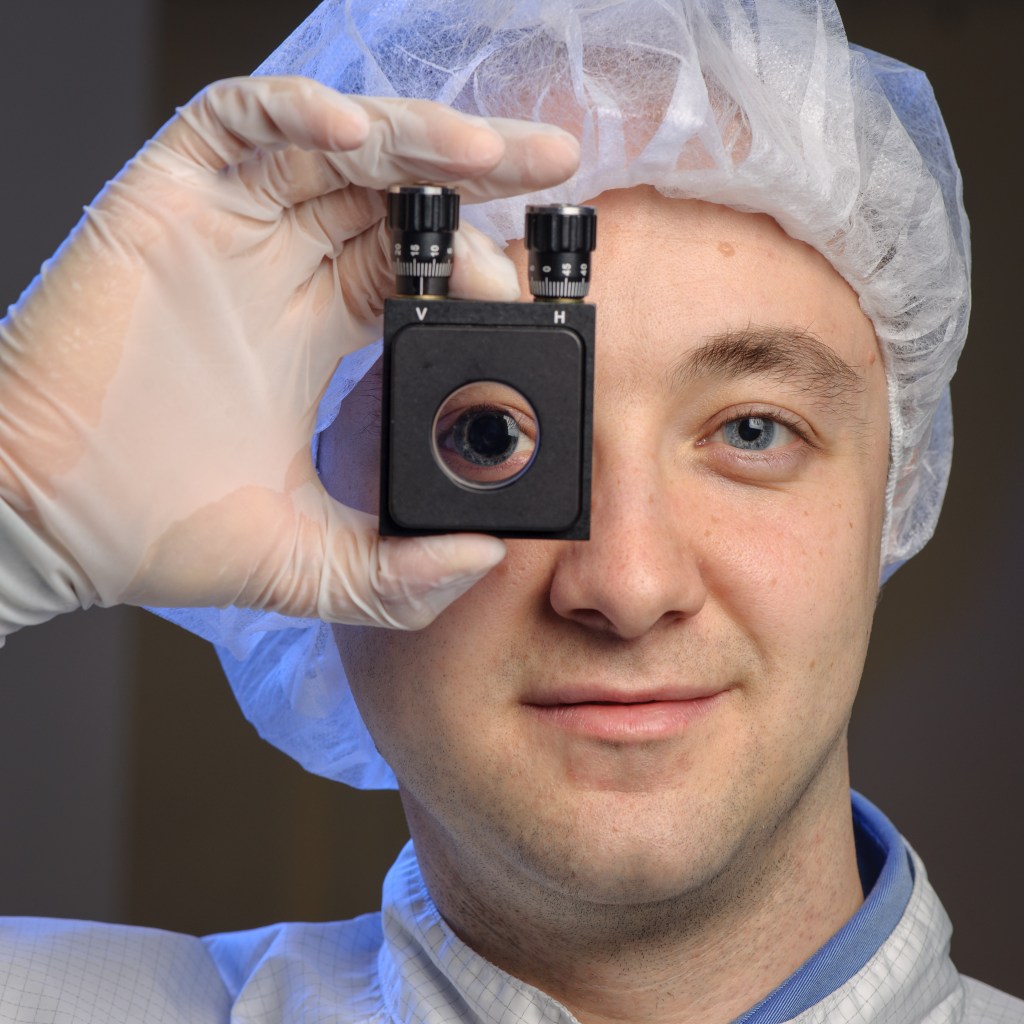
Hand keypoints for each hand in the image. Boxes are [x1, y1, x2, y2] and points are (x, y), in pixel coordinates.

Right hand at [0, 76, 578, 636]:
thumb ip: (396, 574)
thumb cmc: (156, 532)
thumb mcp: (307, 562)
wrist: (44, 523)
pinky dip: (296, 115)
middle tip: (555, 165)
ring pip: (333, 147)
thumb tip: (485, 558)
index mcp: (317, 333)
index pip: (416, 270)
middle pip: (392, 192)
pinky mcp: (163, 203)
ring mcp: (225, 230)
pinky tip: (359, 136)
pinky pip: (235, 125)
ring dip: (415, 138)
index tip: (532, 295)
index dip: (476, 268)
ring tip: (492, 151)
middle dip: (475, 172)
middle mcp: (279, 270)